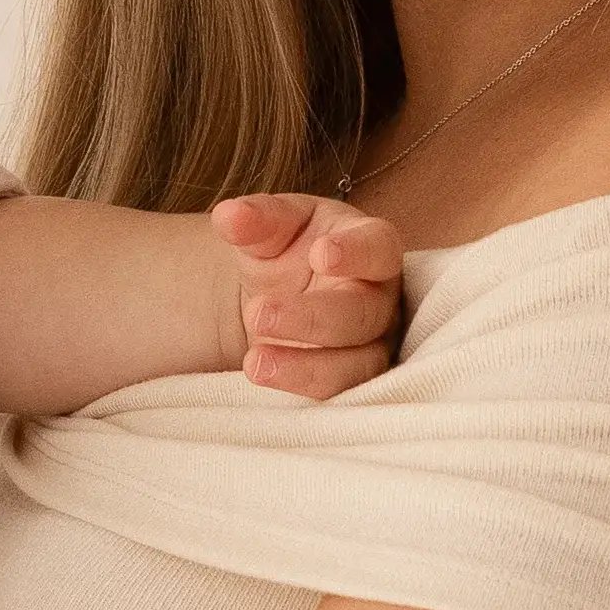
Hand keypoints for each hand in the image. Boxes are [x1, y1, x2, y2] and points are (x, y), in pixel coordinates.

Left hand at [218, 192, 406, 399]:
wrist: (279, 291)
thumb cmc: (290, 248)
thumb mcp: (273, 226)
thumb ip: (257, 219)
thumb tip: (228, 216)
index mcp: (371, 246)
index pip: (378, 248)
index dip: (356, 252)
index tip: (320, 254)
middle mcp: (380, 297)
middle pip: (362, 314)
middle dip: (311, 318)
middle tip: (258, 313)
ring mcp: (372, 343)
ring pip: (356, 366)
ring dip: (305, 368)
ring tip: (254, 362)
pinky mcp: (352, 378)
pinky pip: (338, 394)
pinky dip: (300, 388)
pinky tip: (263, 377)